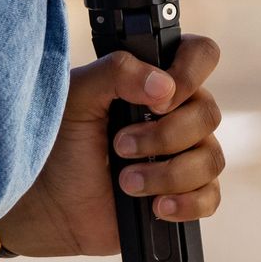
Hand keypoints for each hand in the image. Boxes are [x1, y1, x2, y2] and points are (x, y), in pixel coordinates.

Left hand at [0, 36, 223, 257]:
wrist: (49, 205)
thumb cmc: (60, 144)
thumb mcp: (77, 97)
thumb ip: (116, 73)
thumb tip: (164, 86)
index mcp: (154, 81)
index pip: (200, 55)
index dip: (189, 74)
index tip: (157, 100)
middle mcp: (176, 114)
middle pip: (208, 113)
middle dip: (164, 135)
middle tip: (120, 146)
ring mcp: (183, 156)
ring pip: (211, 158)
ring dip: (167, 173)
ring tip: (126, 182)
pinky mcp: (184, 195)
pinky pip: (210, 197)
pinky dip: (186, 202)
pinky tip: (156, 206)